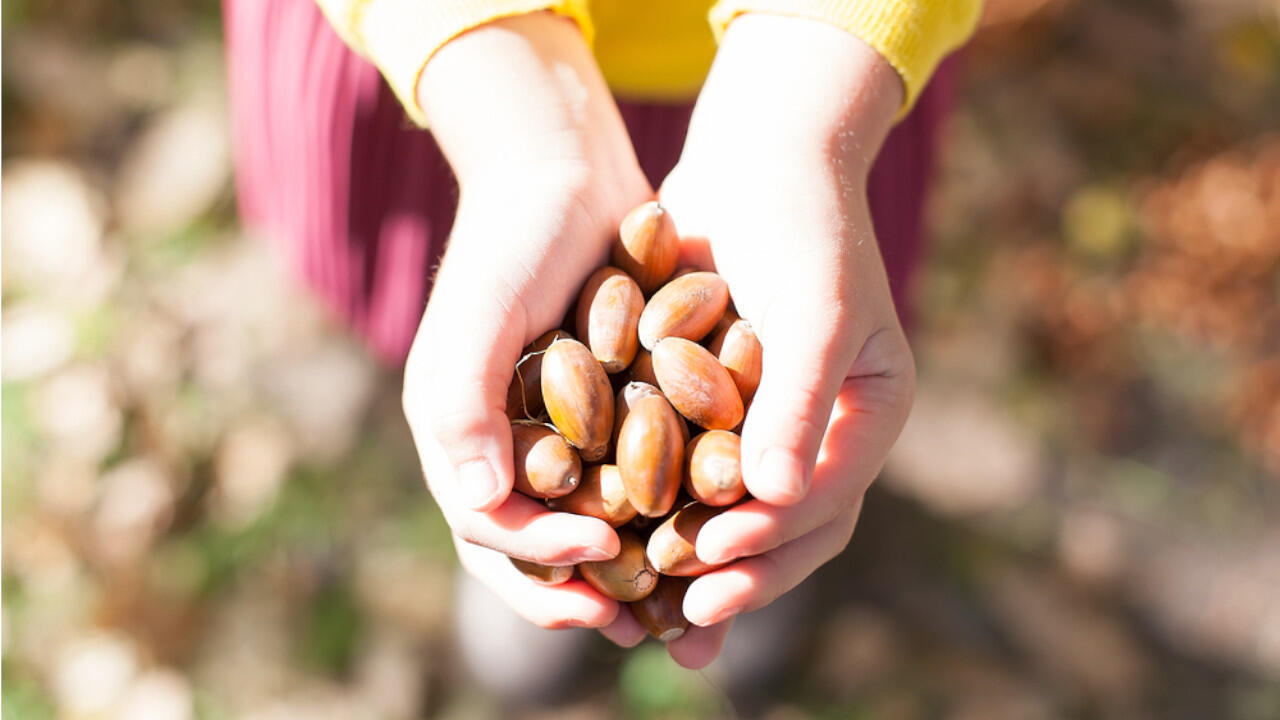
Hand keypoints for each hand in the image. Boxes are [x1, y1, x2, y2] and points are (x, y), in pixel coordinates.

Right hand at [402, 13, 650, 630]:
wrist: (563, 170)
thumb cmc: (516, 238)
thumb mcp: (482, 316)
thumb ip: (462, 405)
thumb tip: (476, 502)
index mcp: (456, 433)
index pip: (486, 525)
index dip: (536, 560)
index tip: (599, 562)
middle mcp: (500, 441)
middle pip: (531, 545)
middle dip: (580, 589)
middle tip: (638, 619)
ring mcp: (550, 428)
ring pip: (582, 525)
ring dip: (623, 570)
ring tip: (671, 606)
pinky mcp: (602, 408)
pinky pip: (624, 482)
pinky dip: (654, 516)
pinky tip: (698, 534)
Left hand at [637, 14, 916, 667]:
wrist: (757, 160)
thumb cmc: (799, 225)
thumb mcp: (813, 307)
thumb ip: (799, 401)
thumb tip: (773, 496)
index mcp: (867, 416)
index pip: (825, 501)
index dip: (769, 540)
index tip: (706, 563)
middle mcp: (821, 431)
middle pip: (787, 528)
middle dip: (736, 577)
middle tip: (683, 619)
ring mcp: (769, 424)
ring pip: (737, 516)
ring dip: (698, 569)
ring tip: (652, 621)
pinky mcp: (716, 408)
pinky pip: (693, 477)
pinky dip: (662, 514)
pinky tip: (618, 549)